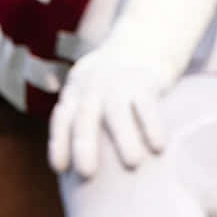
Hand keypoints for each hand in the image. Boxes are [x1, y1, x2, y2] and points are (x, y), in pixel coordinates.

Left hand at [46, 42, 176, 178]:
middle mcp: (93, 87)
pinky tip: (158, 146)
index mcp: (76, 92)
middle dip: (84, 144)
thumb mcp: (86, 90)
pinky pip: (147, 104)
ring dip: (123, 137)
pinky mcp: (144, 80)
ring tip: (132, 164)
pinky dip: (152, 124)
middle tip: (87, 174)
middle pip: (84, 116)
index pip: (62, 118)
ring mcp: (118, 82)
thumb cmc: (111, 82)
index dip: (58, 142)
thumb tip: (68, 169)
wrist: (142, 43)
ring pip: (117, 110)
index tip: (60, 169)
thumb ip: (77, 119)